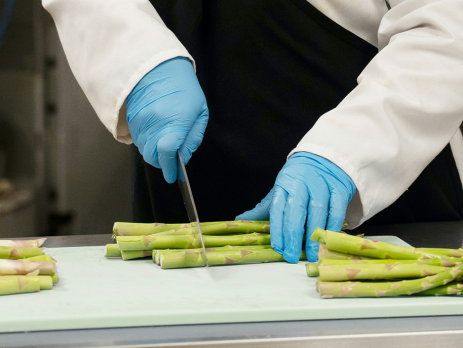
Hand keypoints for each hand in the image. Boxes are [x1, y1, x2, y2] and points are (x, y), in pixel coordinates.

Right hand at [127, 57, 208, 182]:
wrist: (157, 66)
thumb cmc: (183, 87)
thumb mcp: (199, 111)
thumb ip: (193, 137)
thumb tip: (184, 156)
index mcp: (175, 122)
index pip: (168, 153)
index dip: (170, 168)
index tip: (173, 175)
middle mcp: (154, 124)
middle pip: (153, 157)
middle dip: (163, 163)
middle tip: (171, 160)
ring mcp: (140, 123)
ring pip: (144, 150)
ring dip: (154, 153)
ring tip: (164, 144)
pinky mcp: (131, 120)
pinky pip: (138, 140)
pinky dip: (147, 143)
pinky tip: (155, 134)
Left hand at [236, 152, 355, 262]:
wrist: (323, 157)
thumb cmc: (299, 179)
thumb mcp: (280, 190)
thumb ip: (264, 208)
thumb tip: (240, 220)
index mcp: (284, 185)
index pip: (278, 209)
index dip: (277, 230)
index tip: (278, 248)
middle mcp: (302, 184)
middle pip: (295, 211)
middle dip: (293, 236)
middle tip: (291, 256)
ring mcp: (321, 185)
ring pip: (318, 211)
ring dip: (314, 235)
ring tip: (311, 254)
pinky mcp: (339, 188)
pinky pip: (337, 210)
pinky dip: (333, 226)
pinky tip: (328, 240)